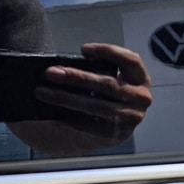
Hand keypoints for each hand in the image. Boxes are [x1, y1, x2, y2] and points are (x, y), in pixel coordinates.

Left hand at [34, 43, 152, 147]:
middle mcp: (141, 98)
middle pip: (108, 85)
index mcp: (140, 79)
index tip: (83, 49)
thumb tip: (62, 67)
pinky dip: (70, 118)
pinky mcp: (117, 134)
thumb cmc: (109, 94)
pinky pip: (90, 124)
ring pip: (95, 106)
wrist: (115, 127)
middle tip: (50, 72)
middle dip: (76, 77)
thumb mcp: (113, 78)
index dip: (108, 52)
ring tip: (42, 92)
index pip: (130, 60)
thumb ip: (101, 69)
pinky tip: (53, 112)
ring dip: (65, 99)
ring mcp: (131, 118)